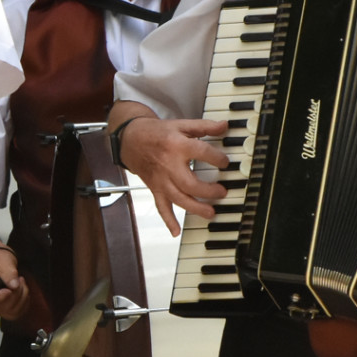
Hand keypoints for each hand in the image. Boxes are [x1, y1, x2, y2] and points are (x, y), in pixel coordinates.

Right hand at [0, 247, 33, 322]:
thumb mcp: (2, 259)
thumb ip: (7, 271)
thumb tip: (13, 285)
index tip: (9, 289)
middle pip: (3, 306)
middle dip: (17, 292)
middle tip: (18, 279)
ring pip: (13, 311)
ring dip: (22, 296)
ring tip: (20, 283)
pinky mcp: (5, 309)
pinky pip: (18, 312)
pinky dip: (24, 301)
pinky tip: (21, 291)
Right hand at [116, 117, 231, 233]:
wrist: (130, 139)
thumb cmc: (156, 132)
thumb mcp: (181, 125)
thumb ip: (204, 126)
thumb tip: (224, 126)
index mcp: (177, 146)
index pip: (202, 153)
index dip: (218, 159)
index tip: (225, 163)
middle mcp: (168, 165)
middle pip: (190, 183)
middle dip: (208, 190)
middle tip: (221, 191)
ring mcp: (161, 179)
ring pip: (178, 198)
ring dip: (195, 208)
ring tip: (211, 213)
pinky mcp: (155, 188)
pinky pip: (161, 206)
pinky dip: (168, 220)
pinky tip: (175, 231)